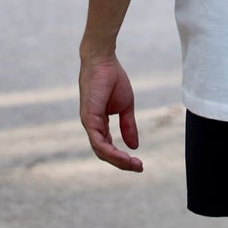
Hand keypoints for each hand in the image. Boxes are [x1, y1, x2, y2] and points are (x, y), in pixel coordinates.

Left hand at [79, 51, 142, 171]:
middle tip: (139, 167)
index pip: (108, 147)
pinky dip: (111, 151)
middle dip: (122, 163)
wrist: (103, 60)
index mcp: (99, 123)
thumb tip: (134, 146)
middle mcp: (92, 126)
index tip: (139, 163)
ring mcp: (89, 123)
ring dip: (118, 160)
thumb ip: (128, 126)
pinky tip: (124, 156)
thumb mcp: (126, 106)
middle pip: (104, 153)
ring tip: (134, 164)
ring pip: (101, 151)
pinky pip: (98, 141)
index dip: (122, 157)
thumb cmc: (112, 78)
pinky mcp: (89, 119)